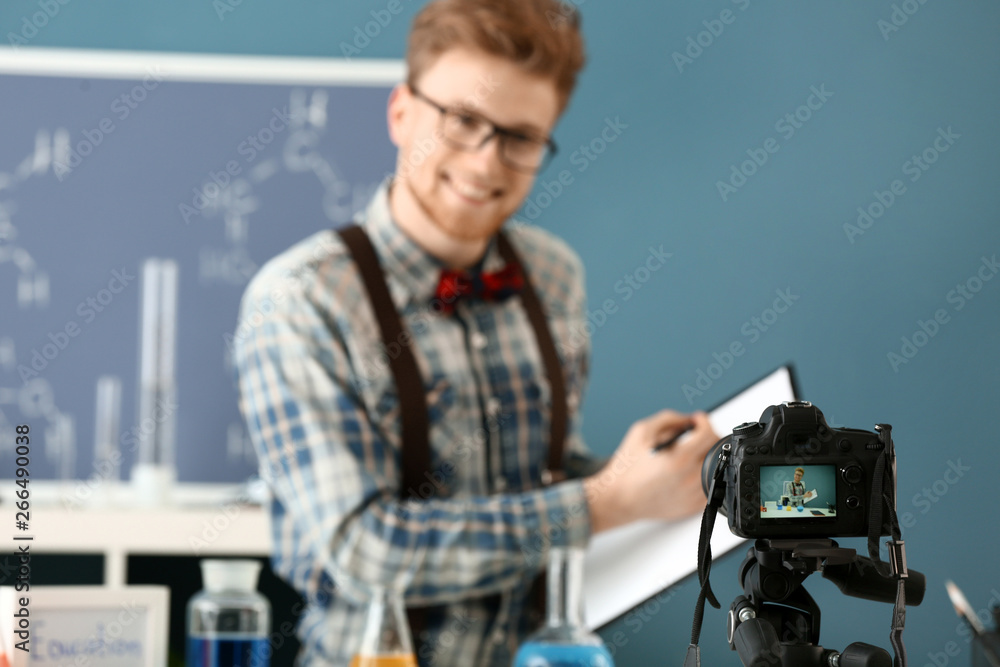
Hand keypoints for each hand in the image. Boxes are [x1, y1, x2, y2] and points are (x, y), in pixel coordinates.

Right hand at [584, 409, 719, 534]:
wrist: (619, 499)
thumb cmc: (626, 469)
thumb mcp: (641, 432)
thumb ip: (668, 419)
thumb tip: (688, 420)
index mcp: (679, 459)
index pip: (708, 434)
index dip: (704, 421)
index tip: (697, 420)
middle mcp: (690, 478)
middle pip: (716, 450)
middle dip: (707, 436)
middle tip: (696, 434)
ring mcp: (693, 495)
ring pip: (716, 468)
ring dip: (707, 456)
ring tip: (691, 453)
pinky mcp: (692, 506)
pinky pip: (711, 486)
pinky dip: (704, 475)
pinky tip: (689, 471)